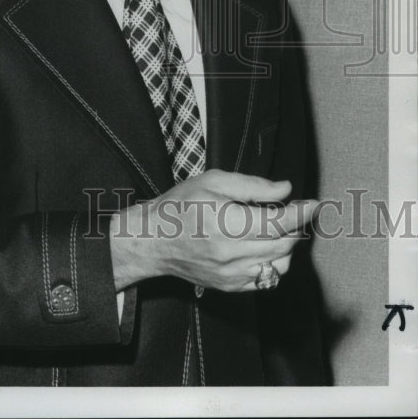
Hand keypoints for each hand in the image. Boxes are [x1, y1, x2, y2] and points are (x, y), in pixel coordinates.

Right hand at [109, 169, 316, 293]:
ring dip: (287, 245)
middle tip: (291, 210)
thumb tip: (284, 190)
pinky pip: (267, 279)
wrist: (155, 240)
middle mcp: (231, 255)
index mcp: (226, 224)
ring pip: (281, 264)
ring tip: (275, 228)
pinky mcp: (231, 287)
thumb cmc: (180, 206)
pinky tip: (262, 245)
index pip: (278, 223)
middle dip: (295, 226)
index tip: (313, 204)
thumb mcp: (212, 182)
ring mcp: (232, 275)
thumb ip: (252, 186)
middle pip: (284, 244)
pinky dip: (273, 262)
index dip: (301, 212)